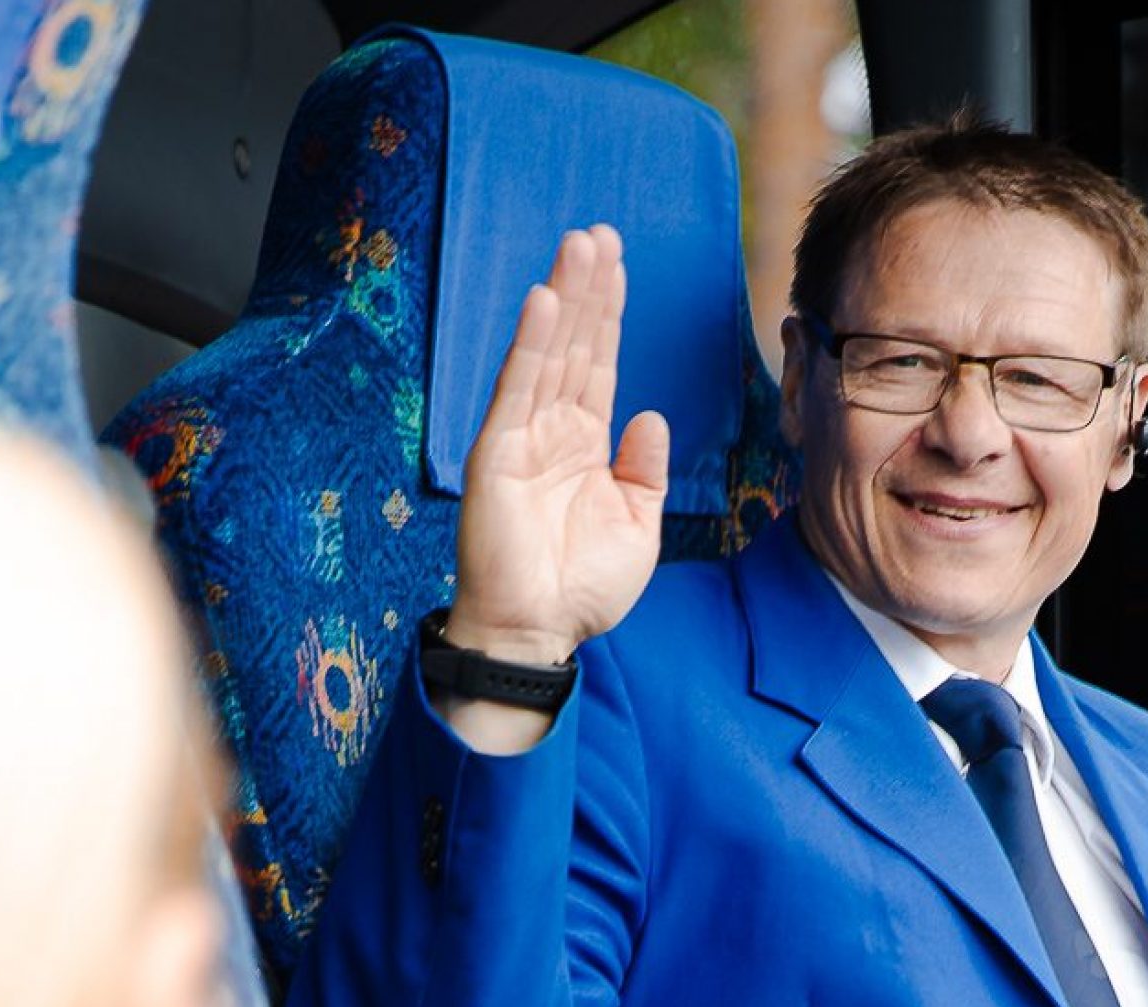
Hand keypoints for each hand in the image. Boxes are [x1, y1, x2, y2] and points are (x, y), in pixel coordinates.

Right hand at [446, 225, 668, 670]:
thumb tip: (650, 417)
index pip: (600, 364)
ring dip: (564, 298)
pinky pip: (517, 387)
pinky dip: (530, 344)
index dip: (610, 313)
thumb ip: (645, 471)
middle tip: (599, 232)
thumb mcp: (636, 527)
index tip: (617, 263)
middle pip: (576, 345)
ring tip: (578, 244)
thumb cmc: (582, 590)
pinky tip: (544, 300)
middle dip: (589, 288)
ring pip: (548, 353)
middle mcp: (552, 431)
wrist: (538, 634)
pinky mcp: (497, 452)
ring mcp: (522, 437)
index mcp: (585, 445)